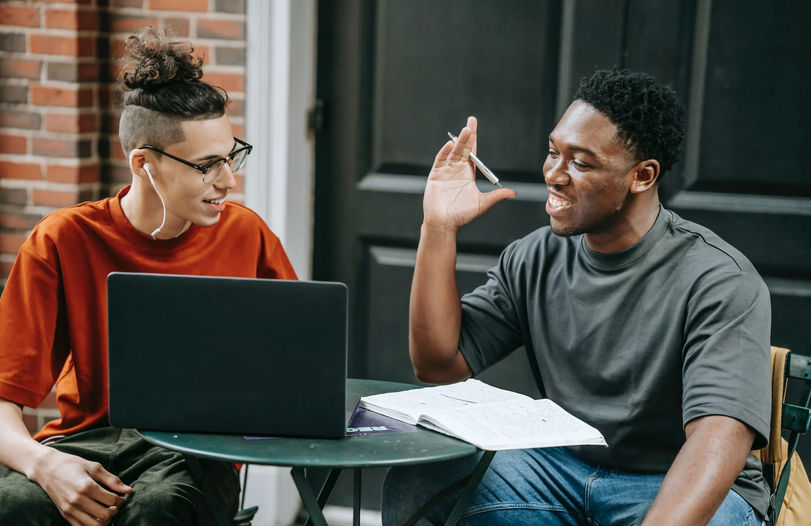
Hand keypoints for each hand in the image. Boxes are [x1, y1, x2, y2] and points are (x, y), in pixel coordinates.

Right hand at [31, 448, 131, 525]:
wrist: (46, 468)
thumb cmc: (71, 464)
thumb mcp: (94, 467)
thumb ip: (112, 480)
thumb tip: (128, 490)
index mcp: (86, 486)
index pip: (111, 500)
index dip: (121, 500)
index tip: (122, 496)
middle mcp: (77, 500)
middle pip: (105, 515)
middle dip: (115, 511)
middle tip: (116, 504)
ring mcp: (69, 509)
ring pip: (94, 525)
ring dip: (105, 521)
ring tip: (107, 511)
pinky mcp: (64, 514)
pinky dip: (92, 525)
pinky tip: (96, 516)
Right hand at [423, 116, 515, 231]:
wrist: (444, 224)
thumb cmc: (462, 216)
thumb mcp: (482, 204)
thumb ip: (496, 196)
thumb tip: (513, 192)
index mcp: (468, 174)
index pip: (473, 153)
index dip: (474, 140)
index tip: (475, 127)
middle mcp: (457, 170)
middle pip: (463, 148)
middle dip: (467, 135)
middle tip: (471, 121)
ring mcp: (445, 172)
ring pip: (453, 152)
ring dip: (459, 141)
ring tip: (465, 131)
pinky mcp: (435, 176)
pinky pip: (440, 161)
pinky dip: (445, 152)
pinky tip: (450, 145)